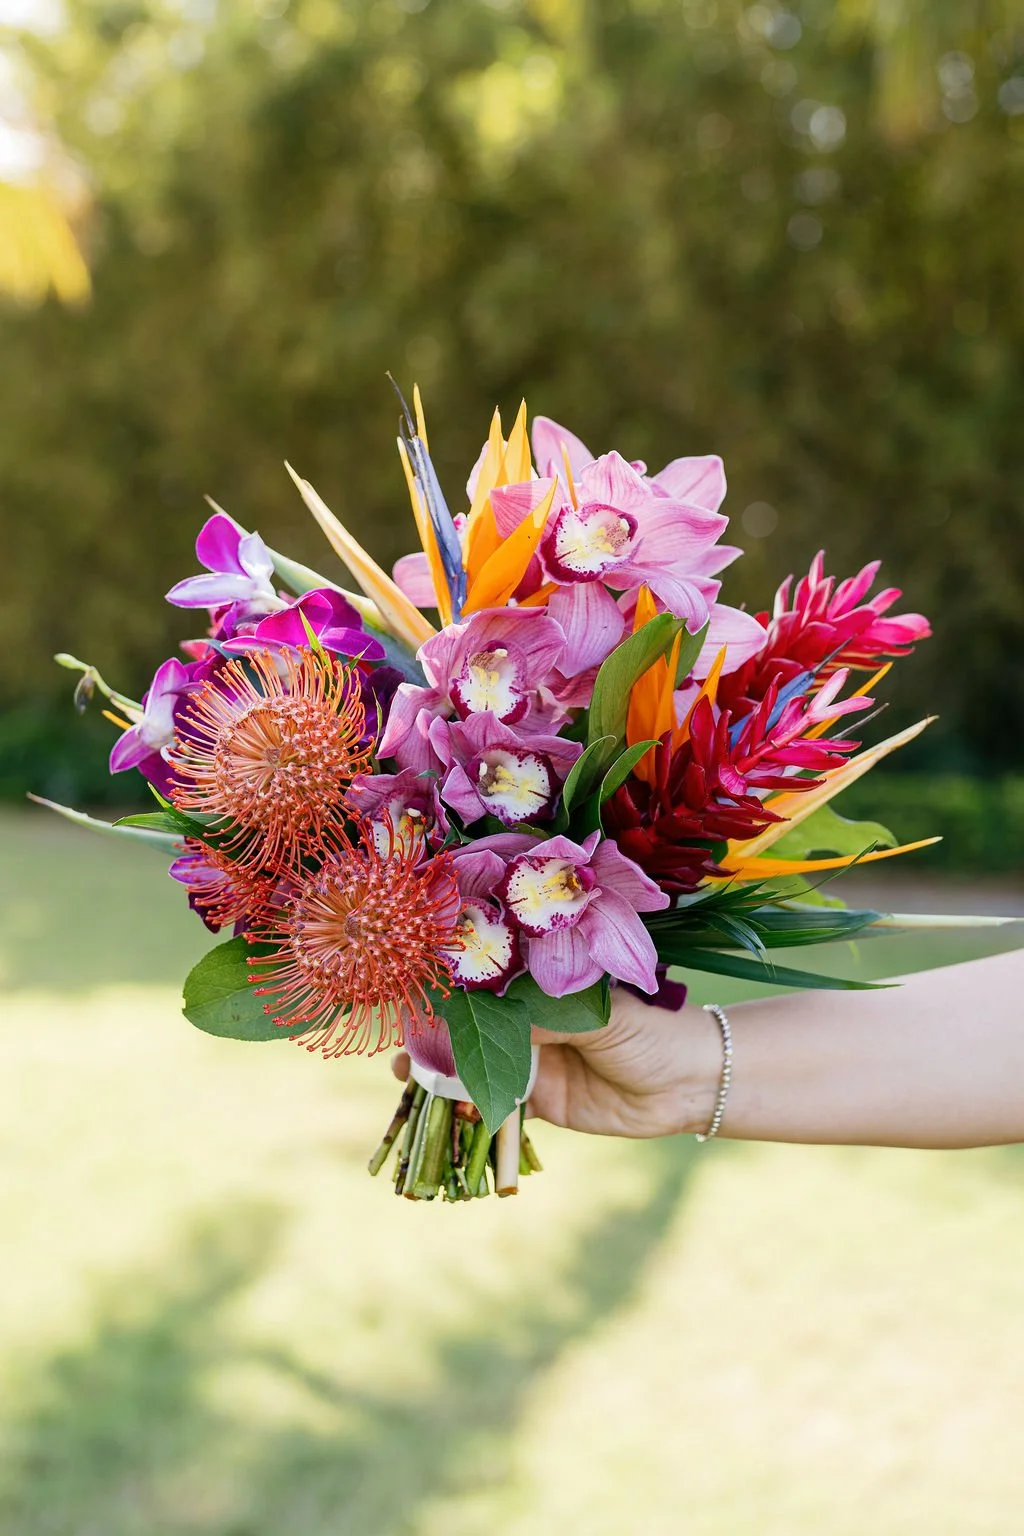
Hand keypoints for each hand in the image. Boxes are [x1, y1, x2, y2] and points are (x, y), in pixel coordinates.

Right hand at [392, 991, 719, 1139]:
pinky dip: (471, 1108)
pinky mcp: (542, 1101)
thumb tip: (490, 1022)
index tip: (415, 996)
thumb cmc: (651, 1030)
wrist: (690, 1084)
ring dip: (443, 1074)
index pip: (488, 984)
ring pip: (477, 1067)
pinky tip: (445, 1108)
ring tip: (408, 1075)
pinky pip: (498, 1106)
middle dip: (435, 1036)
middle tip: (401, 1046)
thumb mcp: (598, 1016)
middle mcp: (534, 1022)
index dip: (451, 992)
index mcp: (545, 987)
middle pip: (473, 1027)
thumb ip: (546, 1019)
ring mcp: (535, 1061)